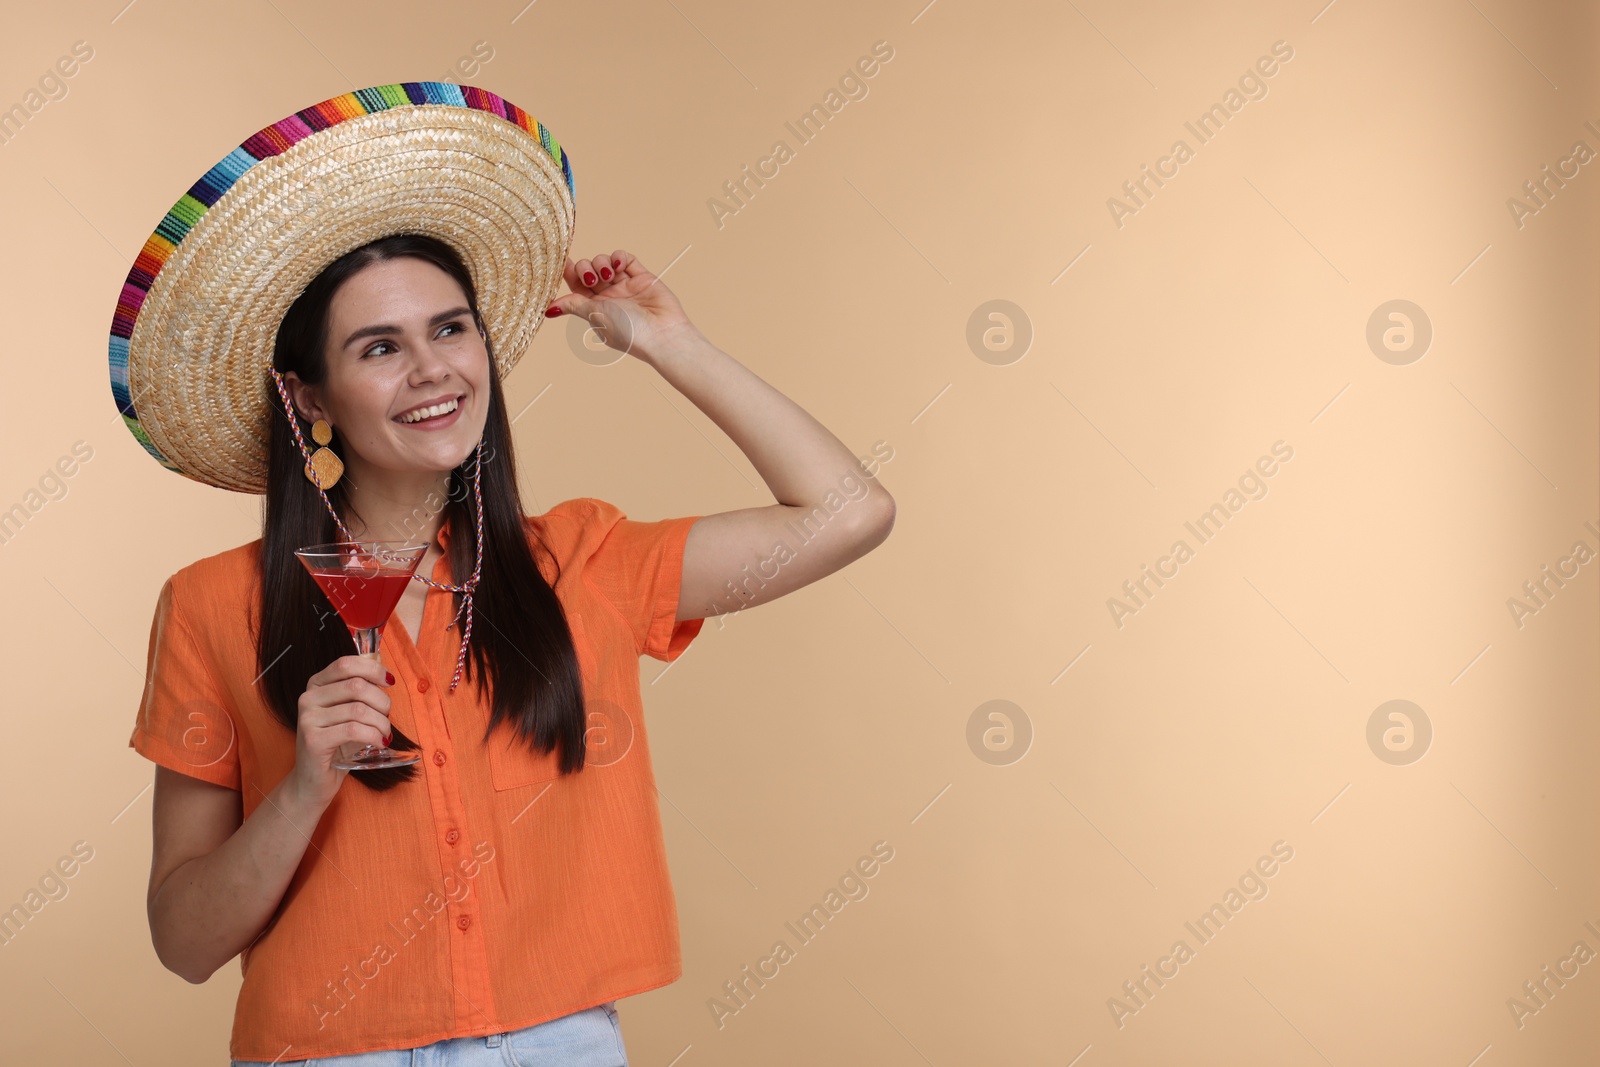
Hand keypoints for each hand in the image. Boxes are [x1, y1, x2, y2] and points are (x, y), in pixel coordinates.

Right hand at [285, 655, 393, 807]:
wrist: (312, 781)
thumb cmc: (337, 744)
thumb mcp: (348, 712)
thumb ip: (360, 690)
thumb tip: (381, 665)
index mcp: (316, 685)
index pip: (346, 664)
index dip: (373, 669)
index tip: (389, 682)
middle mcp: (308, 698)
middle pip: (356, 686)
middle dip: (382, 701)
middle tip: (387, 718)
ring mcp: (308, 719)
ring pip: (358, 709)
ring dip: (381, 722)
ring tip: (385, 734)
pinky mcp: (313, 740)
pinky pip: (353, 730)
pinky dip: (374, 736)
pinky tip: (380, 743)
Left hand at [547, 250, 699, 364]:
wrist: (662, 334)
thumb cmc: (628, 331)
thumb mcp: (594, 315)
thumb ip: (572, 304)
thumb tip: (548, 309)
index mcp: (594, 308)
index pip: (575, 285)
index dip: (567, 272)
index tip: (560, 260)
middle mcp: (608, 296)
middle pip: (587, 270)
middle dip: (585, 269)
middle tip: (593, 280)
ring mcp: (625, 286)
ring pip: (604, 262)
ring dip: (601, 263)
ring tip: (608, 274)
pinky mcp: (641, 277)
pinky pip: (625, 259)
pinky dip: (619, 257)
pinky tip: (618, 265)